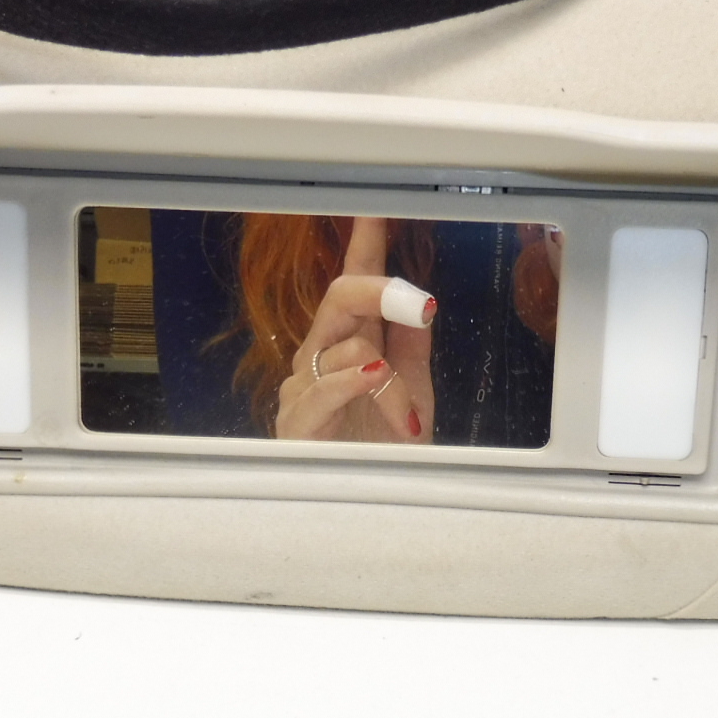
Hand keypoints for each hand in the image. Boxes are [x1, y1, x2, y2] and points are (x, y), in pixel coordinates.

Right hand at [274, 217, 435, 442]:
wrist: (370, 506)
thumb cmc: (384, 452)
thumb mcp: (412, 391)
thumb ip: (411, 346)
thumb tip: (421, 301)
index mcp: (351, 344)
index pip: (356, 284)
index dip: (366, 246)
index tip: (376, 211)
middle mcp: (322, 358)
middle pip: (341, 300)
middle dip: (378, 288)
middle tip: (415, 300)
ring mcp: (305, 387)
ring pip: (341, 345)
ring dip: (384, 374)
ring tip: (402, 406)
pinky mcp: (296, 422)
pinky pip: (324, 388)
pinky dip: (351, 379)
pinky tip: (371, 372)